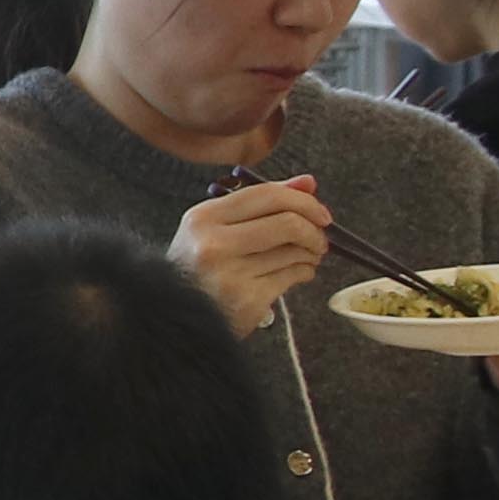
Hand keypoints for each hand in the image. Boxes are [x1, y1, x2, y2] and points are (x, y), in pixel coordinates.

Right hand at [168, 175, 330, 334]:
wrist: (179, 316)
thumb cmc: (198, 268)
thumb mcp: (215, 228)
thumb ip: (261, 203)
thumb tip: (307, 183)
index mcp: (203, 219)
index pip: (267, 195)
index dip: (303, 200)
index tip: (318, 212)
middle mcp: (214, 244)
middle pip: (288, 222)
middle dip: (314, 229)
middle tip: (319, 237)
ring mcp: (231, 274)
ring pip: (295, 251)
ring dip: (311, 252)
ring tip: (305, 256)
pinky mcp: (248, 301)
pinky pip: (293, 276)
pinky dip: (304, 272)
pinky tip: (296, 272)